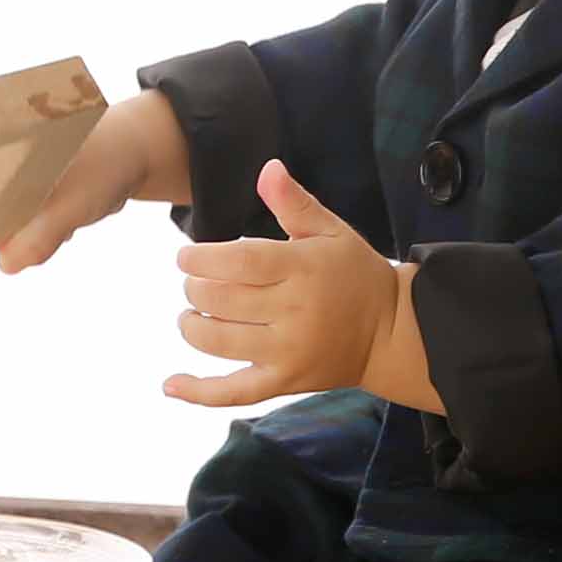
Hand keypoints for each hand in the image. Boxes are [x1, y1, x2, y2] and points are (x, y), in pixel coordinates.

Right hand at [0, 91, 192, 273]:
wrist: (140, 153)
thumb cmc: (103, 164)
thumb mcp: (72, 204)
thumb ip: (38, 237)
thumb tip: (6, 263)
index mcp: (3, 143)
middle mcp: (5, 158)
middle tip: (18, 240)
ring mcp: (21, 177)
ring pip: (4, 215)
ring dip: (25, 232)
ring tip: (60, 226)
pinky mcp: (39, 193)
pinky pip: (27, 221)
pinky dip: (43, 231)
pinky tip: (69, 224)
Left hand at [163, 160, 431, 411]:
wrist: (391, 333)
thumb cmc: (354, 274)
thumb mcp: (331, 231)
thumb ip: (294, 202)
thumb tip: (267, 168)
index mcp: (303, 269)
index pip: (242, 263)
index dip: (204, 259)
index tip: (184, 257)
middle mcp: (294, 313)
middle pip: (223, 300)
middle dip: (195, 288)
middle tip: (193, 281)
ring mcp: (288, 353)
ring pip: (221, 341)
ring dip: (192, 325)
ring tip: (191, 312)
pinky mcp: (284, 382)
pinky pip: (235, 392)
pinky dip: (199, 392)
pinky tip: (170, 385)